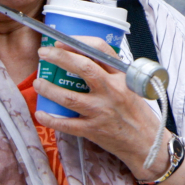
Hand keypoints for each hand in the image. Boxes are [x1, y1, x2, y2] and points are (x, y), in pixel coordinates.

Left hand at [34, 39, 167, 178]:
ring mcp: (101, 111)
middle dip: (60, 57)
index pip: (101, 50)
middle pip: (83, 68)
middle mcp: (112, 91)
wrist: (146, 143)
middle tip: (44, 53)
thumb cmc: (137, 113)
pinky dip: (51, 119)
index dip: (79, 43)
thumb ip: (112, 73)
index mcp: (122, 77)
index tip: (62, 42)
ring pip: (69, 97)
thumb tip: (85, 59)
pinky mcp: (93, 130)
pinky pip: (67, 124)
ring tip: (38, 83)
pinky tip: (41, 113)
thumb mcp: (131, 87)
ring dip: (49, 88)